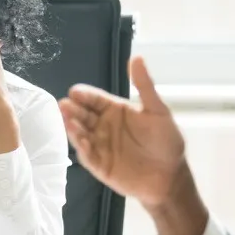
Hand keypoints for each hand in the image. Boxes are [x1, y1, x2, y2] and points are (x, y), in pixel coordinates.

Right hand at [58, 56, 184, 209]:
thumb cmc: (166, 142)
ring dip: (72, 127)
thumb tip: (137, 57)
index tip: (74, 92)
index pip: (94, 99)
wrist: (170, 177)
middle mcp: (102, 126)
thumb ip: (144, 86)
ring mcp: (99, 145)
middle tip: (64, 105)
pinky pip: (86, 155)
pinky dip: (81, 147)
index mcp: (114, 110)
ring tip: (66, 120)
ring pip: (81, 133)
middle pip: (83, 115)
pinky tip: (79, 140)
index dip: (85, 95)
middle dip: (73, 110)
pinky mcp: (97, 164)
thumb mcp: (158, 111)